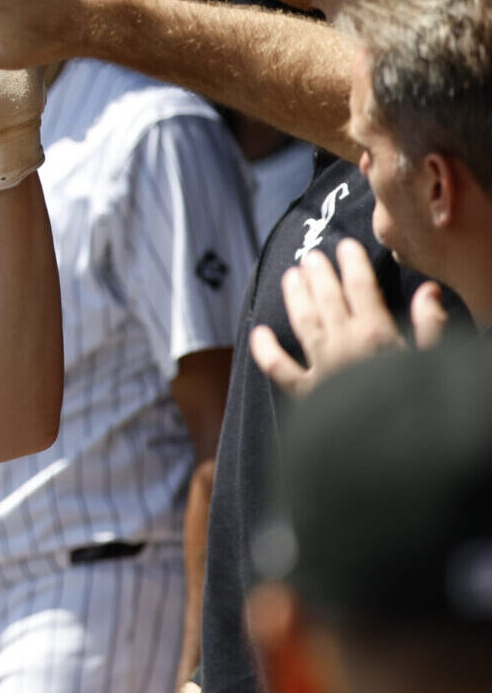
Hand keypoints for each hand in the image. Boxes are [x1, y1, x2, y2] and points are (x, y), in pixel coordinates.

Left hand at [248, 238, 447, 396]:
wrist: (388, 446)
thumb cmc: (416, 402)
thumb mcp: (435, 361)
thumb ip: (431, 325)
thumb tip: (428, 290)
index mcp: (376, 334)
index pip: (361, 287)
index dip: (352, 263)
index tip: (345, 246)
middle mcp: (344, 344)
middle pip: (328, 299)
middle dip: (319, 274)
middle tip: (310, 256)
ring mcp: (322, 366)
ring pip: (303, 323)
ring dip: (295, 297)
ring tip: (289, 275)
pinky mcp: (306, 392)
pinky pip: (280, 369)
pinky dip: (266, 350)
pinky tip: (258, 332)